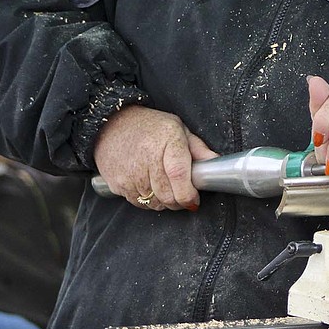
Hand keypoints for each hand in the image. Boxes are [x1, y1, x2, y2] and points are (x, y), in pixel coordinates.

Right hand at [94, 106, 216, 210]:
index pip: (179, 175)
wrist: (111, 125)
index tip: (194, 199)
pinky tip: (150, 186)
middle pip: (168, 196)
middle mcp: (147, 159)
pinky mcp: (118, 184)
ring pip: (155, 203)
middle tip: (183, 195)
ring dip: (164, 202)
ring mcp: (130, 174)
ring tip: (166, 187)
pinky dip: (148, 201)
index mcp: (166, 141)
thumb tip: (217, 162)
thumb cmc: (149, 126)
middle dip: (180, 202)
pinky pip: (139, 203)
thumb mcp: (178, 129)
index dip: (188, 194)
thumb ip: (198, 148)